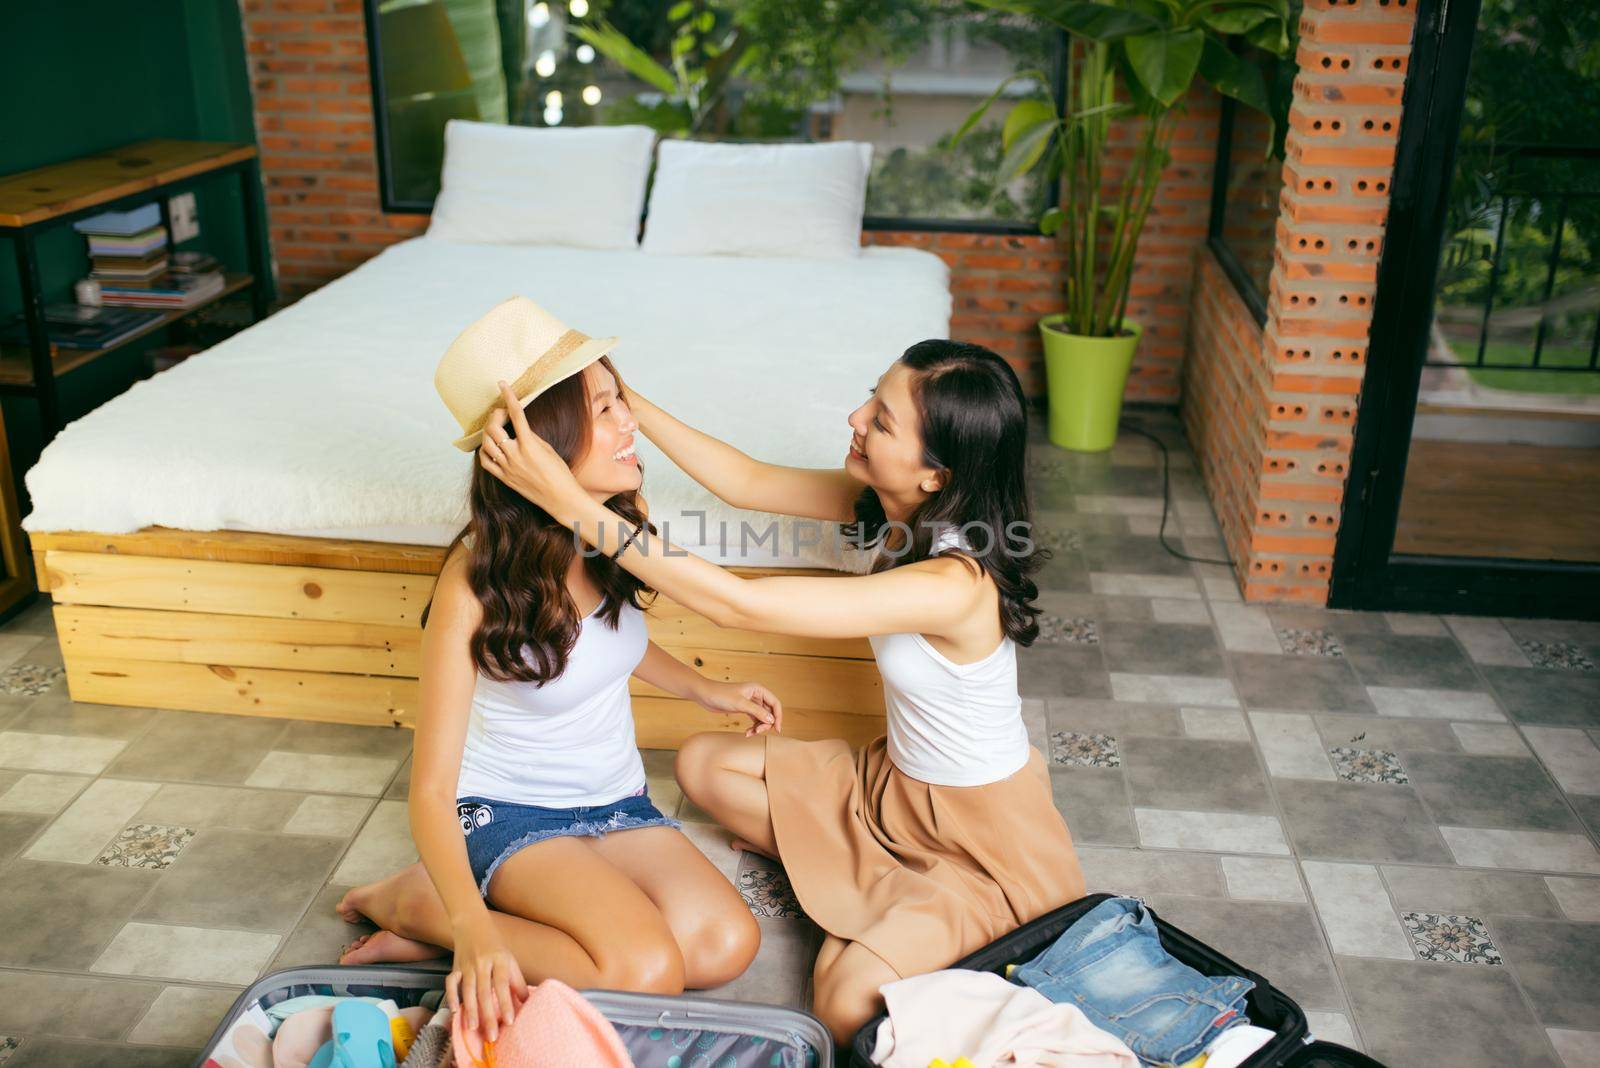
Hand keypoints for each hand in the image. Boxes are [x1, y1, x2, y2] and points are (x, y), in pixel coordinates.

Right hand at [446, 911, 528, 1042]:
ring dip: (470, 1010)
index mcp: (500, 959)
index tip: (509, 1021)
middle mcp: (483, 962)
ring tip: (473, 1028)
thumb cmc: (494, 945)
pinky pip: (451, 982)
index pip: (503, 984)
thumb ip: (517, 980)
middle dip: (488, 1015)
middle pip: (485, 991)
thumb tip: (526, 1002)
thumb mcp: (509, 959)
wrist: (472, 924)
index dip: (506, 1003)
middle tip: (491, 1035)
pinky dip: (451, 996)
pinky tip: (453, 1010)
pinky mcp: (455, 966)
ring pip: (468, 990)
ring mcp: (467, 965)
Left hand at [479, 381, 586, 514]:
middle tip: (501, 412)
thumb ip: (531, 438)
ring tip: (496, 428)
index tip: (502, 385)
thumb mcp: (548, 449)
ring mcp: (508, 468)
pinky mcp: (505, 478)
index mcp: (530, 445)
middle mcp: (515, 455)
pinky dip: (485, 451)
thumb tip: (519, 429)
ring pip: (486, 444)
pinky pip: (486, 462)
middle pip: (494, 428)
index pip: (516, 414)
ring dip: (488, 432)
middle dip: (495, 415)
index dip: (508, 397)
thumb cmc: (560, 473)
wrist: (560, 498)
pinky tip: (490, 446)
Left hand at [696, 679, 782, 736]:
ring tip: (750, 733)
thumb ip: (757, 712)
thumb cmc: (721, 695)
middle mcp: (756, 695)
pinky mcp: (744, 708)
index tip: (777, 729)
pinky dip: (753, 726)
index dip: (778, 716)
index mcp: (758, 689)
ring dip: (759, 727)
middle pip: (769, 712)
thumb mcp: (740, 704)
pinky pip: (754, 719)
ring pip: (762, 717)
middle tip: (757, 732)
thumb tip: (771, 720)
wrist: (705, 695)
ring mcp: (750, 702)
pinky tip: (748, 733)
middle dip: (765, 723)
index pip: (775, 703)